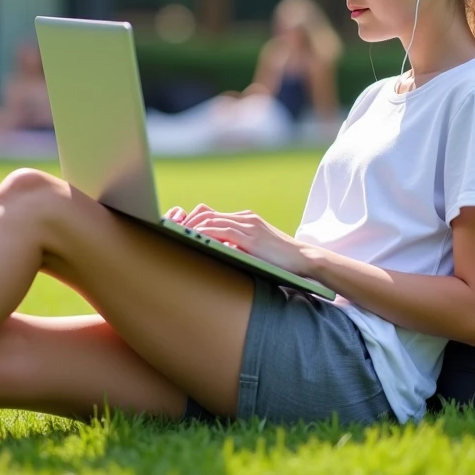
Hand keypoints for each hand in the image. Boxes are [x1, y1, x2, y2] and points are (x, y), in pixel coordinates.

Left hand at [165, 203, 307, 274]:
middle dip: (187, 222)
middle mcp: (245, 218)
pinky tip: (194, 239)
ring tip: (177, 236)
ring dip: (192, 227)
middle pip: (207, 214)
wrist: (304, 259)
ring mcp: (248, 225)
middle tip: (170, 232)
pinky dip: (205, 233)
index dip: (193, 221)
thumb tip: (216, 252)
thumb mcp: (255, 249)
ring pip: (211, 220)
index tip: (179, 231)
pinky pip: (221, 230)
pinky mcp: (251, 236)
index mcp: (245, 219)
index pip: (212, 215)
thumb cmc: (280, 260)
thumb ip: (237, 246)